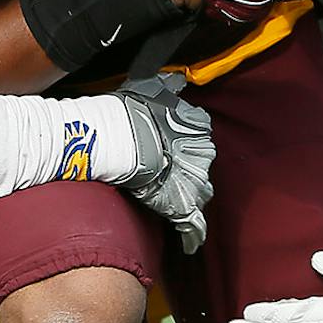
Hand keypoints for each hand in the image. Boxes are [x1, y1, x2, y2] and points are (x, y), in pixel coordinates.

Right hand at [106, 76, 216, 253]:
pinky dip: (192, 234)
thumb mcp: (149, 88)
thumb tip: (176, 79)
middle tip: (171, 174)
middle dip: (190, 170)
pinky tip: (189, 242)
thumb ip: (166, 86)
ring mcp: (194, 179)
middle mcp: (202, 151)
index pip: (200, 134)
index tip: (174, 146)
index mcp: (196, 123)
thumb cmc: (130, 112)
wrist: (120, 140)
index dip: (187, 143)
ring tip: (176, 203)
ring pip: (200, 192)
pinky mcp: (183, 205)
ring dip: (190, 196)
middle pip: (202, 165)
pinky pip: (193, 225)